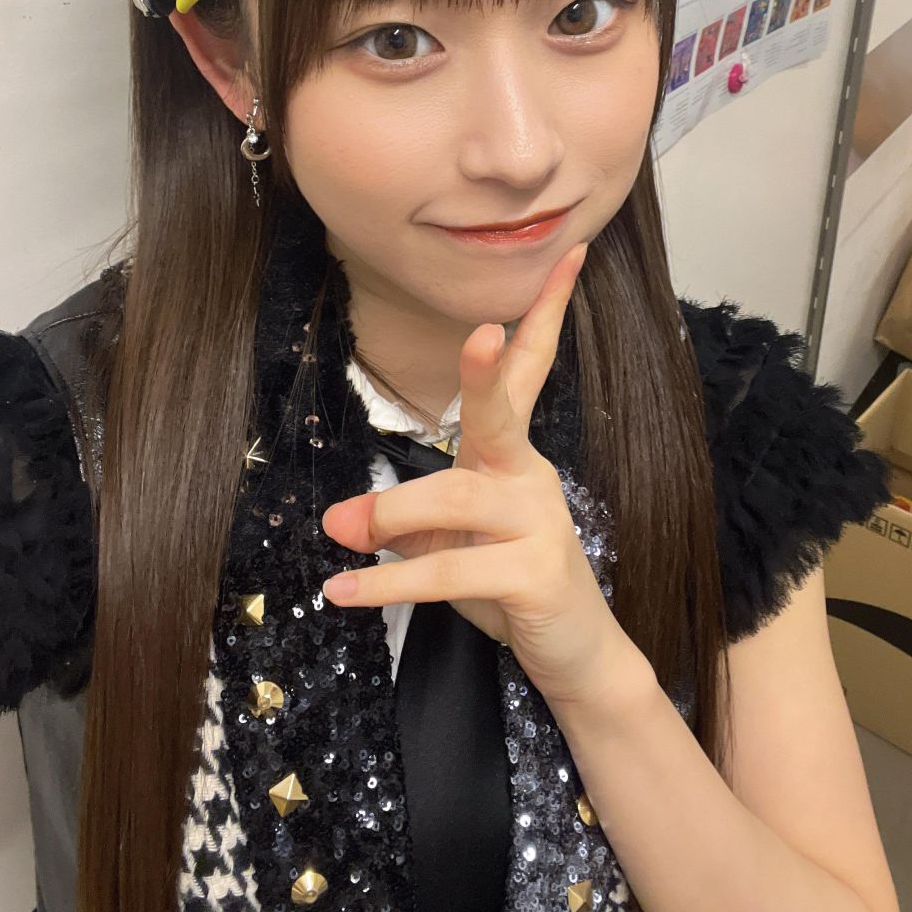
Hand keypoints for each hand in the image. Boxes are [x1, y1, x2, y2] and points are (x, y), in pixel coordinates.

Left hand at [320, 240, 626, 705]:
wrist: (573, 653)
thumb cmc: (506, 583)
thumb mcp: (448, 542)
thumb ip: (398, 521)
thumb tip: (338, 519)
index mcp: (512, 455)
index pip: (529, 372)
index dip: (546, 314)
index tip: (569, 257)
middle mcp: (530, 476)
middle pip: (502, 415)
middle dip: (488, 371)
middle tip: (478, 332)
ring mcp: (539, 524)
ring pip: (456, 499)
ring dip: (391, 515)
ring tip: (343, 535)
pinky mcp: (534, 574)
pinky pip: (448, 569)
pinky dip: (389, 584)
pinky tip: (344, 592)